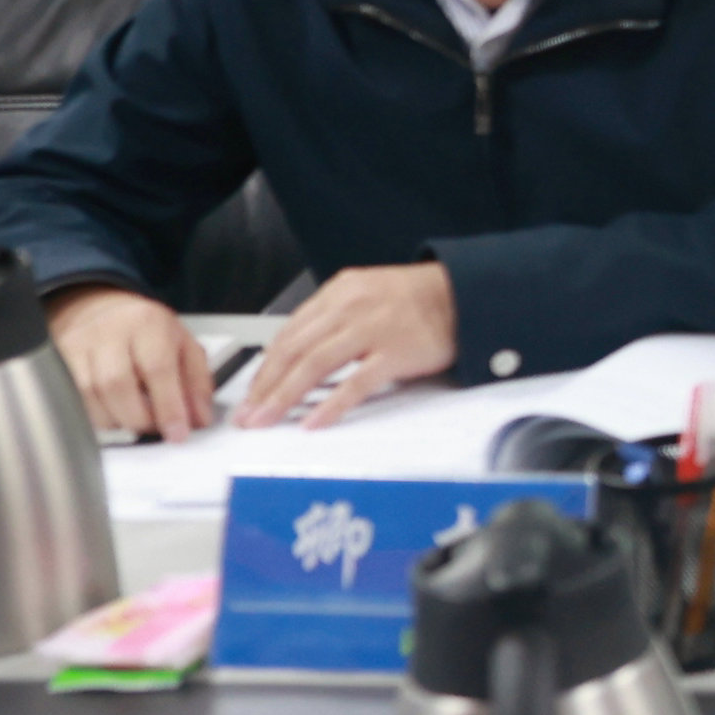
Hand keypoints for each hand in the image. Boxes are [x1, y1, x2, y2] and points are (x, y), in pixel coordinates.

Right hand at [46, 284, 213, 439]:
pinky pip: (72, 399)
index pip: (157, 369)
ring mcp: (78, 345)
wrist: (100, 309)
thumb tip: (199, 419)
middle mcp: (109, 332)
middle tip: (156, 428)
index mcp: (147, 324)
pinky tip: (112, 414)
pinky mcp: (58, 361)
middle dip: (140, 418)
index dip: (168, 407)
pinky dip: (94, 416)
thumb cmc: (145, 330)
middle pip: (117, 385)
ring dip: (116, 420)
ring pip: (90, 395)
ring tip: (135, 419)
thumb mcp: (183, 346)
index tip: (178, 433)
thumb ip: (197, 383)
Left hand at [229, 262, 457, 431]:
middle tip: (249, 414)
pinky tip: (314, 422)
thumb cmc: (416, 300)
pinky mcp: (396, 352)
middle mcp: (349, 308)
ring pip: (314, 365)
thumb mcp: (367, 294)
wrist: (465, 294)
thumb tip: (301, 356)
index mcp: (339, 292)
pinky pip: (356, 383)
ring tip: (267, 419)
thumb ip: (334, 319)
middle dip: (265, 386)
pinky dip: (331, 404)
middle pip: (294, 350)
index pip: (289, 332)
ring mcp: (372, 329)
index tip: (252, 392)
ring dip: (285, 396)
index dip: (265, 367)